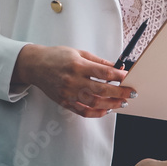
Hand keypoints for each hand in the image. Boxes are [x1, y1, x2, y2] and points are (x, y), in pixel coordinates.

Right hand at [11, 44, 134, 117]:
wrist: (35, 65)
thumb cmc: (56, 56)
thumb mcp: (78, 52)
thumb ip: (97, 61)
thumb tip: (115, 67)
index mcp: (77, 65)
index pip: (103, 72)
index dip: (118, 76)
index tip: (128, 77)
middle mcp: (73, 80)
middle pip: (101, 89)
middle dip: (119, 92)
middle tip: (131, 93)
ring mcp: (68, 92)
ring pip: (94, 103)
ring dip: (111, 104)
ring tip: (121, 103)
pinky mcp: (64, 101)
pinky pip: (83, 111)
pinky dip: (96, 113)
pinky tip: (105, 110)